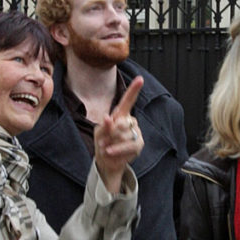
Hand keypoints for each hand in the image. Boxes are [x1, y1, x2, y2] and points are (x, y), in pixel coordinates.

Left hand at [93, 76, 143, 192]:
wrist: (107, 161)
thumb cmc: (103, 143)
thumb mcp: (98, 132)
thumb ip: (104, 126)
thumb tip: (108, 118)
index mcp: (121, 114)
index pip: (128, 100)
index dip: (134, 89)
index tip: (140, 79)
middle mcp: (130, 121)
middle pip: (121, 123)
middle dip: (110, 133)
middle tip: (103, 141)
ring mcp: (136, 132)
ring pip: (124, 135)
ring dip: (111, 143)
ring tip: (106, 148)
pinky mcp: (139, 144)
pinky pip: (128, 145)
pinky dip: (117, 150)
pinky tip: (110, 152)